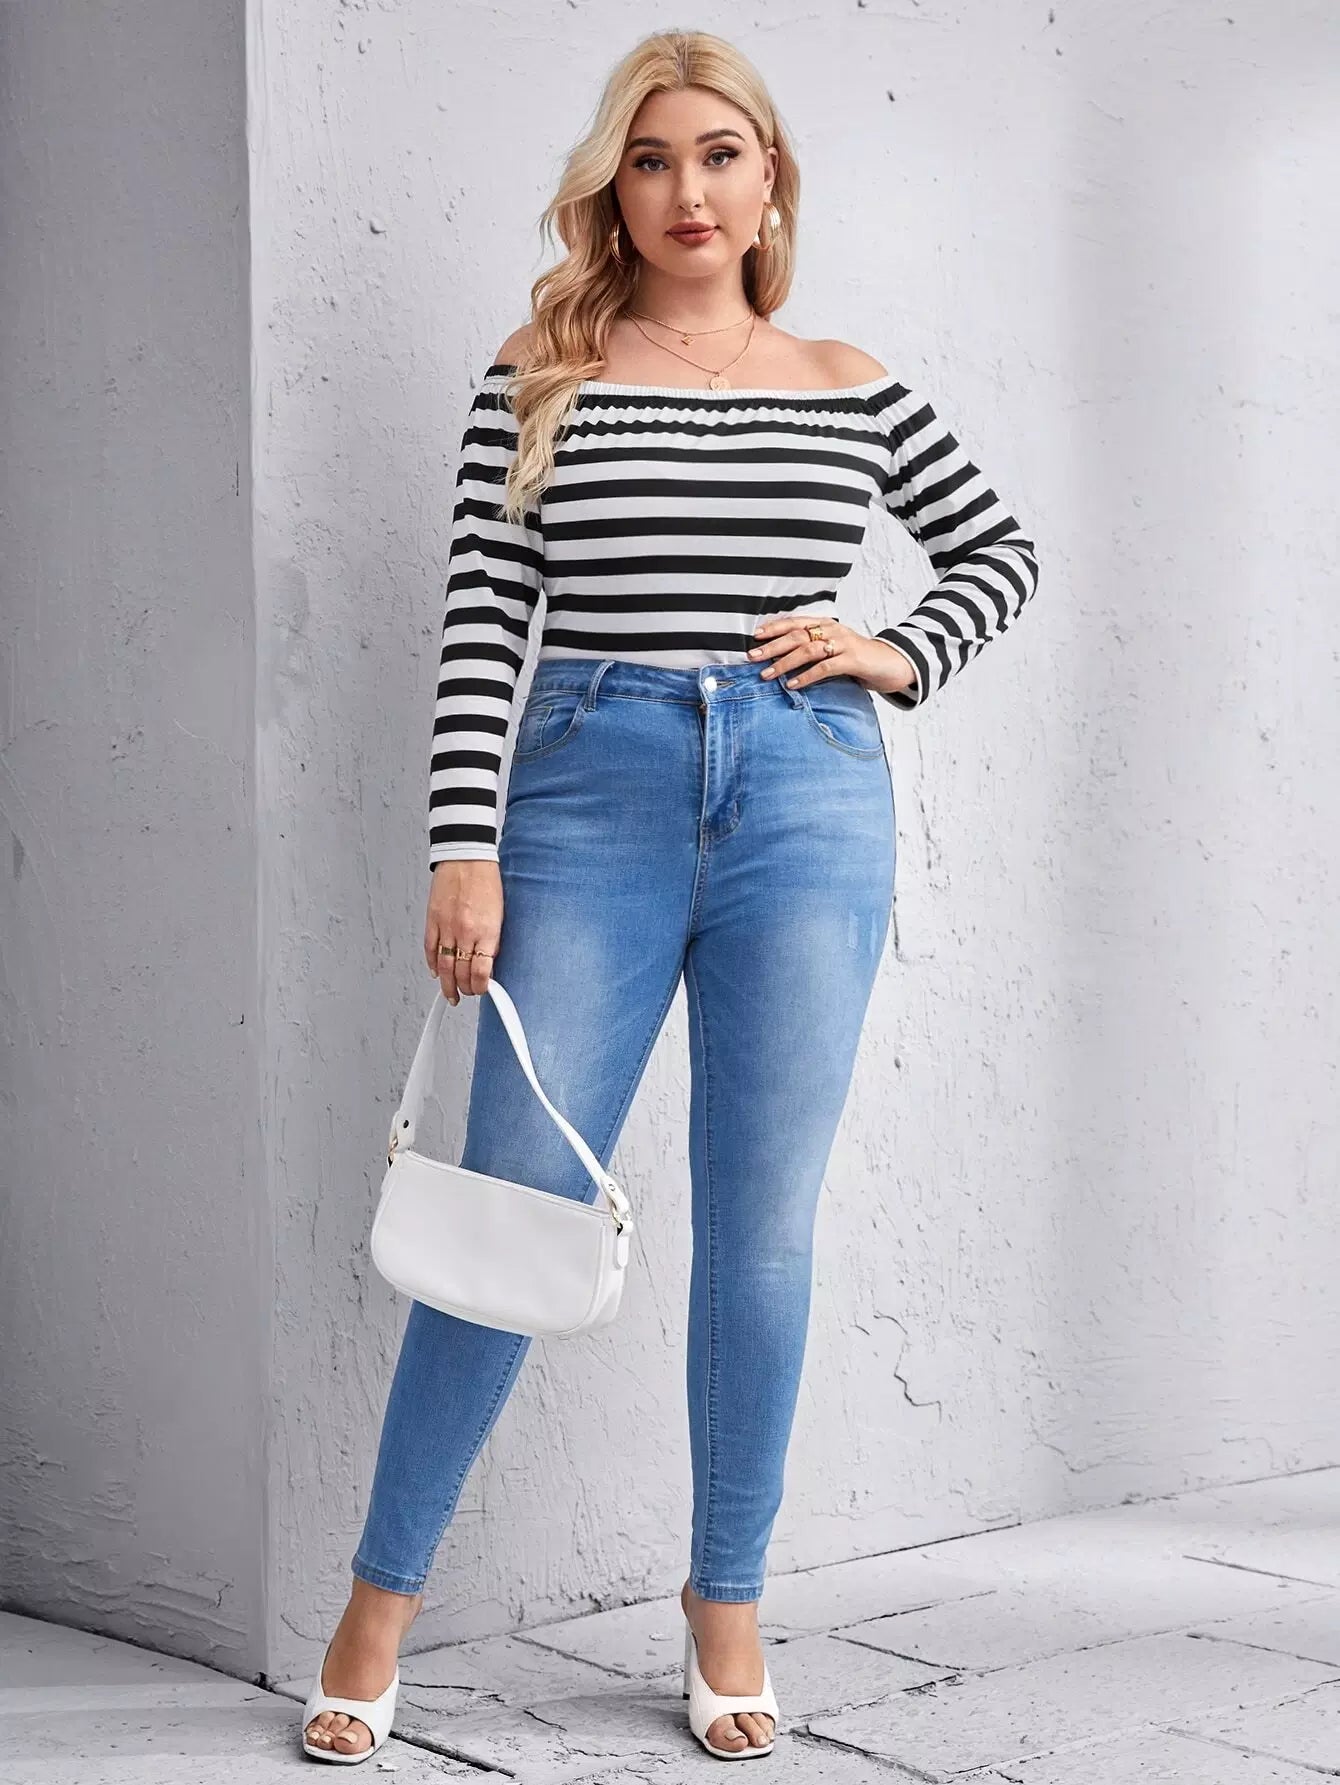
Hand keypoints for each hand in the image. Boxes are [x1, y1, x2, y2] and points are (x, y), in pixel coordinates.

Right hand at [425, 860, 502, 1004]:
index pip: (482, 971)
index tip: (483, 990)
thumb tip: (489, 962)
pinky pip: (430, 949)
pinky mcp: (432, 920)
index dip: (481, 987)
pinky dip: (432, 963)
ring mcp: (446, 927)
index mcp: (486, 931)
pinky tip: (435, 972)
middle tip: (466, 993)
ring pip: (443, 966)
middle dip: (465, 989)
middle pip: (461, 973)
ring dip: (446, 984)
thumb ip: (492, 940)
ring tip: (450, 993)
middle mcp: (465, 932)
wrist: (466, 857)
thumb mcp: (500, 914)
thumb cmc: (486, 881)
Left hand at [747, 615, 917, 697]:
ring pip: (808, 650)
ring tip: (767, 674)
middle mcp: (832, 630)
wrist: (891, 662)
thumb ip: (811, 649)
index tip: (755, 636)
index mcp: (825, 624)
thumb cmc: (857, 657)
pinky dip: (806, 676)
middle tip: (753, 656)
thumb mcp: (832, 648)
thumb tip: (780, 658)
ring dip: (784, 663)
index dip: (774, 627)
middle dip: (772, 646)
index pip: (795, 622)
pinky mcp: (853, 660)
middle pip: (797, 635)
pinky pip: (825, 668)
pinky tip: (792, 684)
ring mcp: (843, 644)